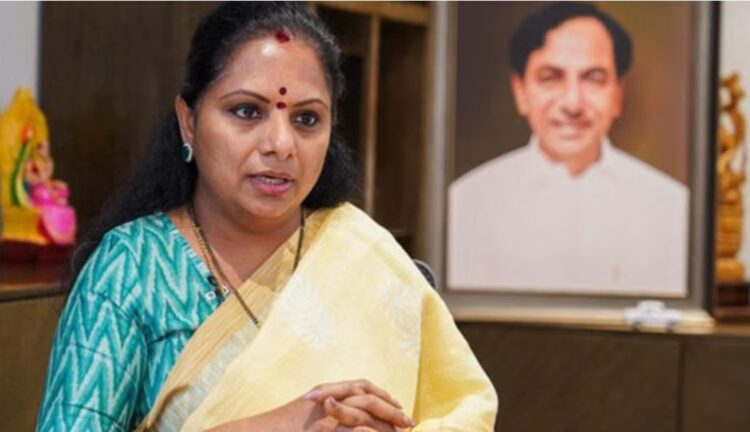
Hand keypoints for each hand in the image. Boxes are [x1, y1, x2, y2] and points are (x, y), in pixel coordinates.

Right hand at [206, 380, 412, 431]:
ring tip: (401, 428)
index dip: (383, 396)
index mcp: (325, 394)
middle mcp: (326, 399)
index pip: (361, 388)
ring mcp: (323, 414)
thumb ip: (328, 413)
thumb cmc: (278, 429)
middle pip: (367, 397)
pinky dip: (366, 431)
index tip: (399, 406)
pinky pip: (349, 428)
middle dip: (390, 408)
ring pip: (362, 412)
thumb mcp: (308, 416)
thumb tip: (343, 415)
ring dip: (384, 420)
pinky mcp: (320, 427)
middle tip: (408, 421)